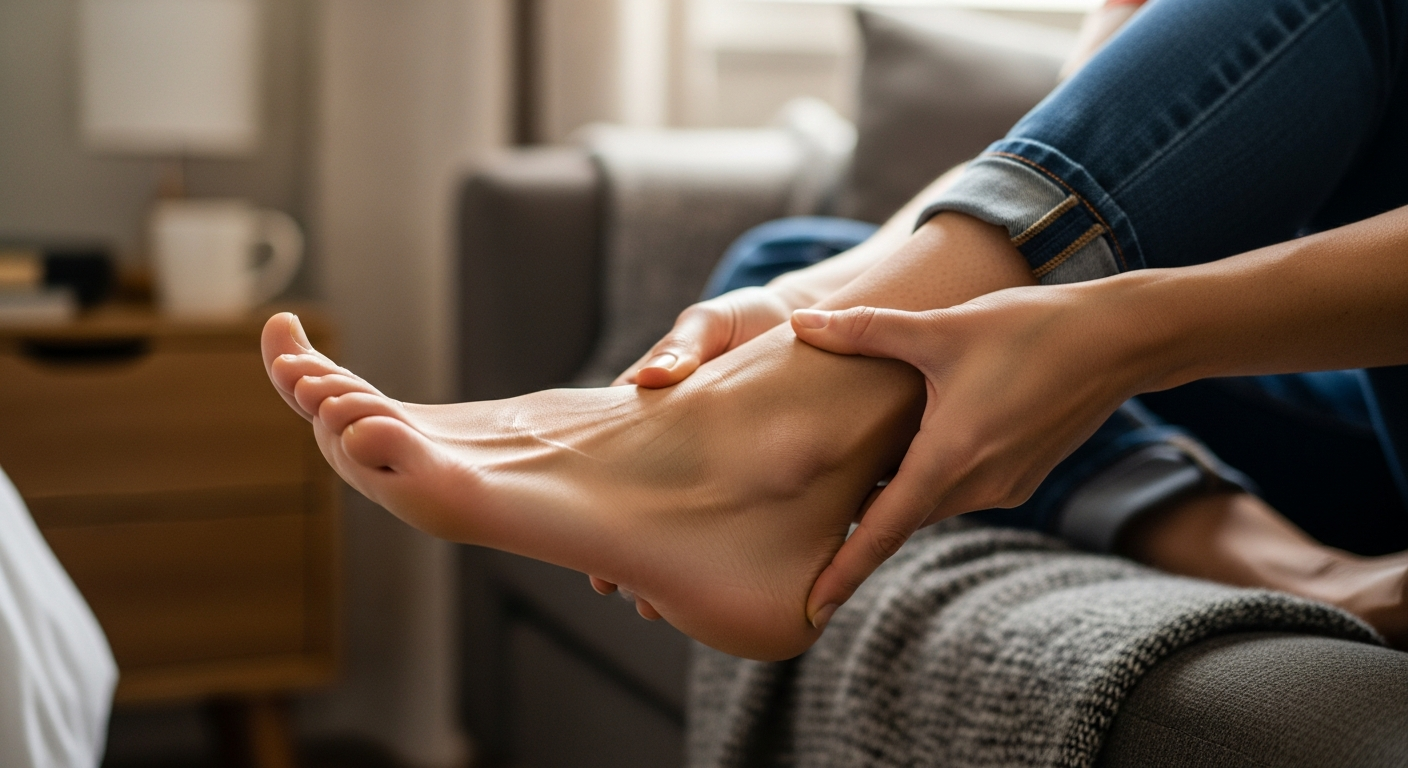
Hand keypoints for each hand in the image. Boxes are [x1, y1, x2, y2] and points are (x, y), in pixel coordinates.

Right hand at [596, 285, 800, 615]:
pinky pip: (744, 532)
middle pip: (641, 511)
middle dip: (623, 550)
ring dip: (668, 564)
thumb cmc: (749, 323)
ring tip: (654, 604)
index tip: (583, 534)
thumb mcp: (712, 323)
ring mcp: (718, 476)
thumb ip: (684, 345)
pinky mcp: (765, 489)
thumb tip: (654, 379)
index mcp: (655, 418)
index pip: (612, 467)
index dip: (596, 505)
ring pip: (688, 532)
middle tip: (611, 586)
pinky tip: (724, 586)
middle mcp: (679, 456)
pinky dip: (733, 558)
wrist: (819, 334)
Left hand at [791, 284, 1141, 625]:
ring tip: (851, 475)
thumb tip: (802, 322)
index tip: (813, 607)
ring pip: (931, 501)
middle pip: (900, 516)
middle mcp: (978, 485)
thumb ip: (866, 330)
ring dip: (899, 491)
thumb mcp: (941, 327)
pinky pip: (961, 489)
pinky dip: (933, 477)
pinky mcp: (1023, 477)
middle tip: (807, 522)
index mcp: (949, 458)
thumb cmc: (1029, 330)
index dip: (844, 571)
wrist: (1120, 340)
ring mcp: (1004, 487)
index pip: (882, 531)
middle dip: (859, 521)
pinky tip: (918, 444)